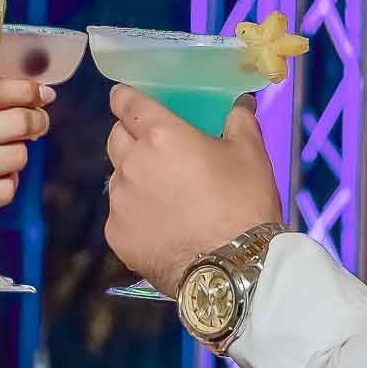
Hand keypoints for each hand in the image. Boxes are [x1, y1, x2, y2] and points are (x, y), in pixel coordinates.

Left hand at [104, 86, 282, 295]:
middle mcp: (131, 164)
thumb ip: (239, 120)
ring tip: (166, 195)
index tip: (125, 97)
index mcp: (160, 136)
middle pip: (116, 138)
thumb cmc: (244, 204)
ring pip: (118, 178)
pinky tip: (163, 226)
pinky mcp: (117, 236)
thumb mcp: (251, 153)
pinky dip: (136, 214)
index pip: (126, 103)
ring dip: (135, 178)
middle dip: (130, 136)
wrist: (234, 269)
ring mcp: (120, 202)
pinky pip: (120, 215)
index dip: (124, 97)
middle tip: (156, 148)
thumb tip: (241, 103)